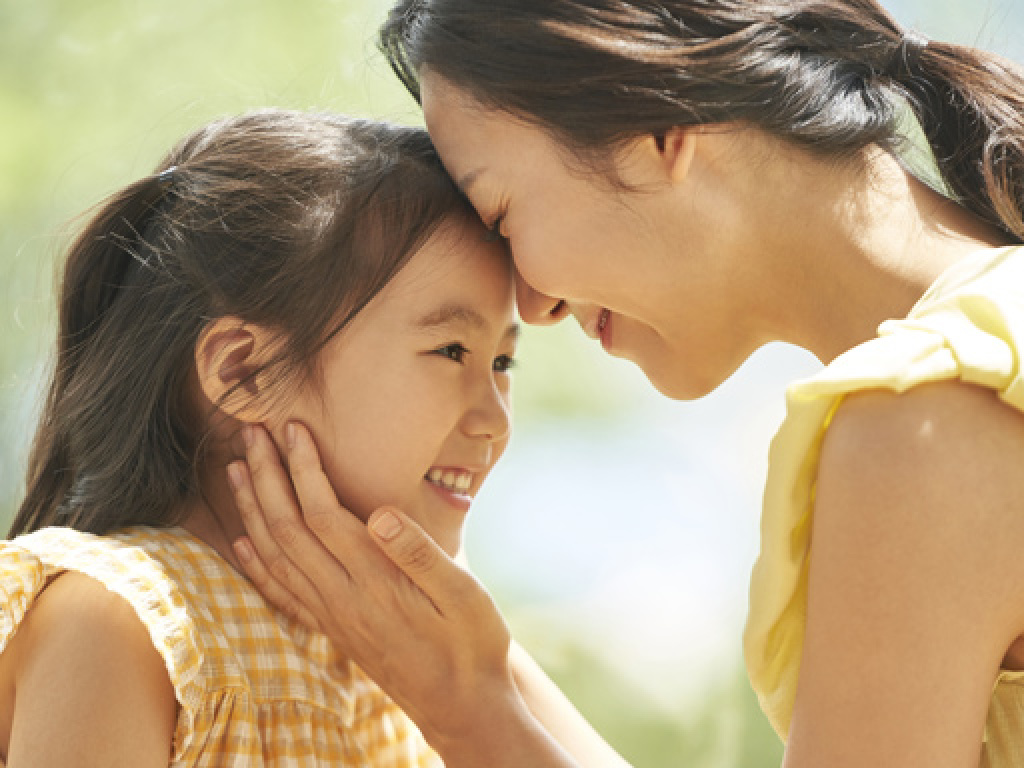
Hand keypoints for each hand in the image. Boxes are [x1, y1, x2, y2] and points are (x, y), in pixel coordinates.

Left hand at [226, 422, 515, 748]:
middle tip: (251, 432)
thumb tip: (382, 513)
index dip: (303, 468)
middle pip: (286, 528)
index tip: (293, 428)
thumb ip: (421, 554)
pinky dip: (256, 561)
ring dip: (251, 509)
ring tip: (236, 469)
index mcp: (374, 581)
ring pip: (275, 554)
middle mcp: (341, 597)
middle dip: (266, 475)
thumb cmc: (471, 644)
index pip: (323, 514)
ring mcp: (331, 615)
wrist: (461, 706)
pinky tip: (242, 542)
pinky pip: (280, 591)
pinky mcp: (332, 627)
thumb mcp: (464, 596)